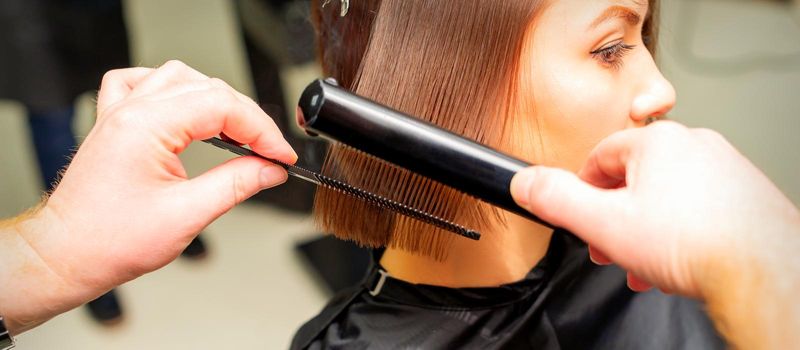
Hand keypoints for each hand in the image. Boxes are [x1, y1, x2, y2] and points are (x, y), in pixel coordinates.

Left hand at [1, 61, 295, 332]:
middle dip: (247, 118)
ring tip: (237, 130)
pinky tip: (185, 108)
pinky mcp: (115, 122)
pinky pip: (142, 83)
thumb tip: (270, 169)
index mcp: (147, 125)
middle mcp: (132, 110)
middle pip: (208, 89)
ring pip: (180, 78)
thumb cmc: (110, 241)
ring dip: (215, 99)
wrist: (67, 255)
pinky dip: (172, 89)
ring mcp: (120, 112)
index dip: (262, 130)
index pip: (223, 106)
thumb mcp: (187, 215)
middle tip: (269, 153)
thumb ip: (237, 185)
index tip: (281, 156)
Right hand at [510, 121, 799, 297]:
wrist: (761, 270)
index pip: (600, 157)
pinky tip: (679, 262)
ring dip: (647, 231)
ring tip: (644, 265)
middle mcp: (694, 145)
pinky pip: (699, 207)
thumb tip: (523, 182)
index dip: (583, 192)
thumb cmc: (693, 245)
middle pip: (635, 179)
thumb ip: (556, 199)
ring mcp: (725, 168)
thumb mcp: (603, 223)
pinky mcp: (746, 193)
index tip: (582, 218)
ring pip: (668, 197)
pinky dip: (682, 232)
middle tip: (611, 250)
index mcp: (656, 143)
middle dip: (616, 220)